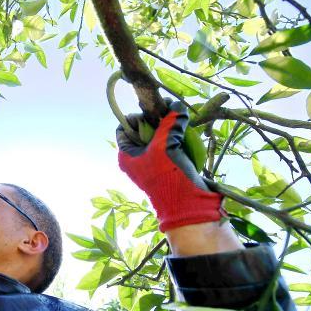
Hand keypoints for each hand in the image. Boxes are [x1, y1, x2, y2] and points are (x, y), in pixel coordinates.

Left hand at [116, 99, 224, 232]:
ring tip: (181, 122)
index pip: (124, 127)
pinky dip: (177, 139)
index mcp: (126, 154)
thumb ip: (169, 123)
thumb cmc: (168, 176)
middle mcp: (136, 159)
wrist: (187, 205)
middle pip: (142, 130)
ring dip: (169, 129)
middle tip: (170, 114)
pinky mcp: (168, 166)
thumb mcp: (166, 145)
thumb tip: (177, 105)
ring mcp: (152, 163)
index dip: (137, 116)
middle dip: (157, 120)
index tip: (153, 111)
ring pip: (158, 138)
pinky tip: (187, 134)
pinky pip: (170, 147)